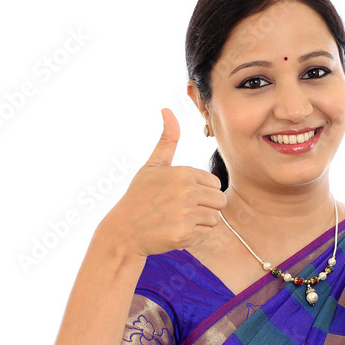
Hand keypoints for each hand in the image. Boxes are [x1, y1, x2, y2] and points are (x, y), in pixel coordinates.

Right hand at [99, 108, 226, 257]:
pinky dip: (194, 236)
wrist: (124, 231)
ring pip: (215, 218)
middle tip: (182, 210)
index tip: (182, 195)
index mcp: (184, 173)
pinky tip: (176, 231)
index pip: (215, 183)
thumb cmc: (139, 197)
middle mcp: (187, 192)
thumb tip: (167, 109)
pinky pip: (206, 234)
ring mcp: (186, 214)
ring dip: (200, 222)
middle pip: (220, 201)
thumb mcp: (152, 165)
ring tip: (178, 219)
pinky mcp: (184, 234)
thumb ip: (167, 140)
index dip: (202, 191)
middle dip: (205, 206)